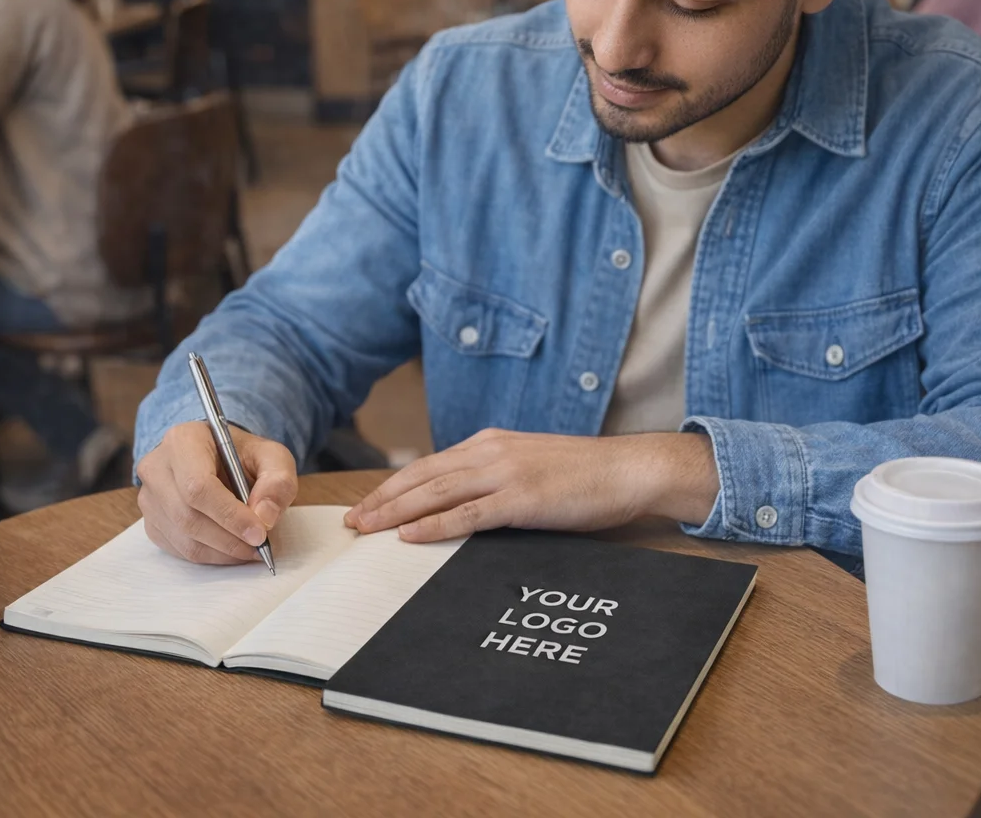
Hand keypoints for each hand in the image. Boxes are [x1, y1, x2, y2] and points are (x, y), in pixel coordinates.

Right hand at [136, 421, 297, 564]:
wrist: (220, 458)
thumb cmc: (244, 455)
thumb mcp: (272, 457)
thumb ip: (277, 481)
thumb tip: (265, 517)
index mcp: (183, 440)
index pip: (198, 486)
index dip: (229, 515)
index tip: (259, 533)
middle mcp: (157, 467)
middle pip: (187, 515)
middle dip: (229, 538)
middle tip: (260, 545)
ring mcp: (149, 496)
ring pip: (183, 537)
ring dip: (222, 551)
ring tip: (251, 549)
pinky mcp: (151, 521)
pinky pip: (178, 548)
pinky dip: (210, 555)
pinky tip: (233, 548)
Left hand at [343, 429, 718, 542]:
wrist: (627, 469)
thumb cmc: (584, 474)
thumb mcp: (530, 466)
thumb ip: (496, 478)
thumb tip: (462, 505)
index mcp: (490, 443)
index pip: (429, 466)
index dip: (394, 487)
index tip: (368, 505)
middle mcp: (491, 451)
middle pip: (423, 477)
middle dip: (383, 500)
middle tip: (352, 522)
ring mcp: (506, 473)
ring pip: (437, 493)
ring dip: (396, 512)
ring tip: (367, 529)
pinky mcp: (522, 498)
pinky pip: (469, 513)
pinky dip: (435, 525)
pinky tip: (410, 536)